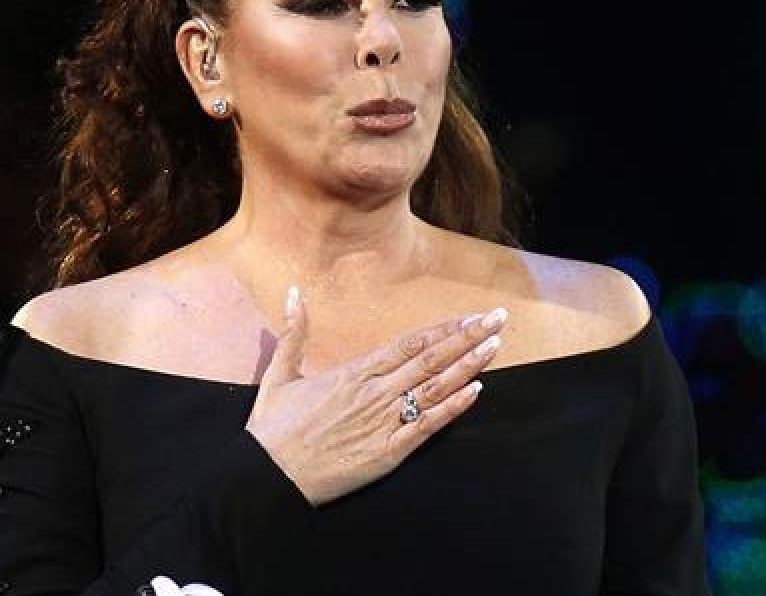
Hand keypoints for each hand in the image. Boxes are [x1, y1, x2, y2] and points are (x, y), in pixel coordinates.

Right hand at [245, 285, 506, 506]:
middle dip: (467, 337)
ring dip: (467, 366)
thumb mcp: (279, 374)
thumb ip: (293, 332)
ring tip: (495, 346)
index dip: (443, 329)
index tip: (469, 315)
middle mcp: (373, 392)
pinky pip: (426, 427)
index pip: (408, 344)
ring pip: (434, 388)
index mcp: (353, 372)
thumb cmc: (272, 427)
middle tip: (498, 319)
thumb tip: (292, 291)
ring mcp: (382, 422)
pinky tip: (476, 392)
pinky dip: (452, 409)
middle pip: (429, 359)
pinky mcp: (387, 453)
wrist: (267, 475)